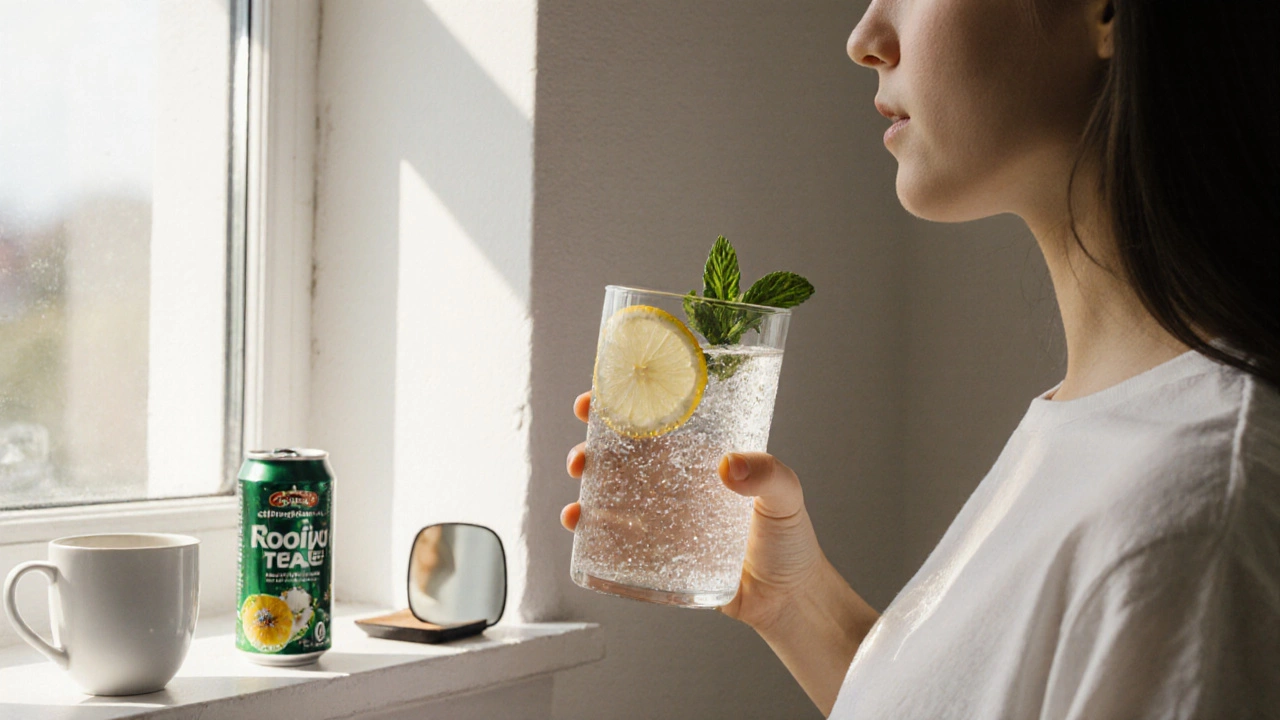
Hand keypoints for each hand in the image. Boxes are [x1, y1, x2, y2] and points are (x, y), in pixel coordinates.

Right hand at [562, 391, 825, 632]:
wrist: (788, 600)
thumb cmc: (791, 541)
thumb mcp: (787, 497)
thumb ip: (768, 474)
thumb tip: (727, 466)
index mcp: (702, 458)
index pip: (658, 423)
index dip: (624, 407)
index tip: (597, 398)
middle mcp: (677, 484)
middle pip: (623, 455)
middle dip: (591, 449)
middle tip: (581, 458)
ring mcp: (663, 519)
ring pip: (611, 493)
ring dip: (586, 489)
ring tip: (578, 500)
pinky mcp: (657, 555)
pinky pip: (616, 538)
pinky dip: (590, 529)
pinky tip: (581, 526)